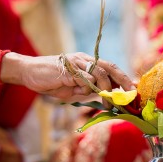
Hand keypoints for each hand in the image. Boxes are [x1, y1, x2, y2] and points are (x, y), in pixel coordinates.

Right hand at [18, 53, 134, 101]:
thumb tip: (104, 97)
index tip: (133, 87)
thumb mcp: (73, 89)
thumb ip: (87, 90)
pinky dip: (89, 87)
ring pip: (99, 72)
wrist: (29, 72)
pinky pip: (84, 78)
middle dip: (123, 79)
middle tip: (131, 92)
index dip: (122, 77)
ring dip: (106, 88)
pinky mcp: (68, 69)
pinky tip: (84, 92)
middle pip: (109, 67)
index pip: (109, 68)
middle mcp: (84, 60)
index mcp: (87, 63)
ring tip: (108, 102)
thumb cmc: (50, 81)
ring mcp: (76, 63)